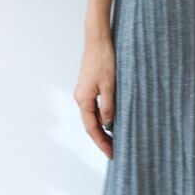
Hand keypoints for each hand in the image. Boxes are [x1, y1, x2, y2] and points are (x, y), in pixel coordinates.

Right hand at [74, 26, 115, 159]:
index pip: (92, 128)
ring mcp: (83, 93)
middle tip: (114, 152)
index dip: (101, 142)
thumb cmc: (104, 60)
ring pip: (92, 118)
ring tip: (114, 141)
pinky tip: (111, 123)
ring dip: (102, 130)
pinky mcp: (89, 88)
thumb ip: (109, 107)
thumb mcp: (110, 86)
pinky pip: (94, 109)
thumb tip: (108, 126)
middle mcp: (80, 98)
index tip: (111, 154)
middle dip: (101, 140)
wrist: (97, 40)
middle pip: (90, 125)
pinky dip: (102, 119)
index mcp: (83, 100)